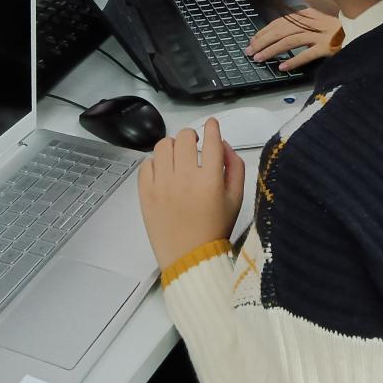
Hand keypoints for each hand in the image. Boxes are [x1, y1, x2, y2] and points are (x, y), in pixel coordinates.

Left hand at [138, 119, 244, 270]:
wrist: (190, 258)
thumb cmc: (216, 227)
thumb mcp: (236, 199)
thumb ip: (235, 166)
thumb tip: (223, 143)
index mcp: (210, 180)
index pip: (211, 141)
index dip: (212, 127)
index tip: (212, 125)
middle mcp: (184, 178)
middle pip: (184, 137)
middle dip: (192, 136)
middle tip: (194, 146)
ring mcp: (161, 185)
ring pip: (163, 146)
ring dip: (173, 146)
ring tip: (177, 158)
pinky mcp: (145, 193)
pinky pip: (146, 164)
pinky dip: (156, 163)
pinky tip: (164, 172)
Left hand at [247, 8, 340, 71]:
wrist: (361, 31)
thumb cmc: (337, 29)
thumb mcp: (317, 21)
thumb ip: (301, 25)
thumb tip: (278, 34)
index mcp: (307, 14)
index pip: (280, 22)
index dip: (264, 31)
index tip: (253, 40)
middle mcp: (312, 23)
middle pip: (281, 30)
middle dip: (263, 41)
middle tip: (250, 51)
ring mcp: (320, 34)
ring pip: (290, 41)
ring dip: (273, 50)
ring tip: (260, 58)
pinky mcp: (328, 47)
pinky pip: (308, 54)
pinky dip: (294, 60)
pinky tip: (283, 66)